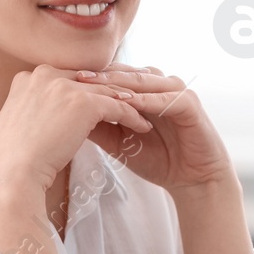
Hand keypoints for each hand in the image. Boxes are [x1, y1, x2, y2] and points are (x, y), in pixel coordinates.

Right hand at [0, 64, 154, 198]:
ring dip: (129, 102)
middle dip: (113, 89)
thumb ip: (36, 109)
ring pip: (107, 90)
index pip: (70, 78)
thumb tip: (48, 117)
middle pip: (90, 79)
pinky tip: (143, 126)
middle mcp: (45, 74)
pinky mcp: (83, 102)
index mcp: (29, 78)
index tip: (106, 97)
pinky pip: (118, 106)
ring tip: (145, 112)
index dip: (90, 89)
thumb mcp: (20, 123)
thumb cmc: (12, 160)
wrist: (11, 174)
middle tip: (135, 99)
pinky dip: (133, 116)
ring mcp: (64, 86)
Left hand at [75, 64, 235, 196]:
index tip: (62, 82)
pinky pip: (166, 98)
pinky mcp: (190, 104)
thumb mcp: (119, 143)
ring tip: (97, 86)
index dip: (90, 79)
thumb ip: (99, 126)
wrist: (191, 179)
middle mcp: (159, 84)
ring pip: (144, 81)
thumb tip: (65, 116)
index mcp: (143, 89)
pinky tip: (129, 103)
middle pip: (126, 73)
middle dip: (100, 76)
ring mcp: (176, 91)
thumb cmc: (157, 159)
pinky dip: (147, 100)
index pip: (113, 76)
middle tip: (75, 77)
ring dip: (121, 84)